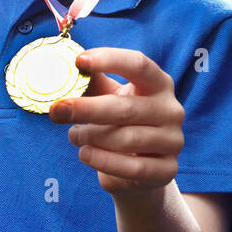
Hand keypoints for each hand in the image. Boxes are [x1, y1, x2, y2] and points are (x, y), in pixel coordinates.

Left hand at [49, 47, 183, 196]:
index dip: (109, 60)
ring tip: (74, 135)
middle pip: (126, 108)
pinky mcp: (167, 170)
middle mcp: (172, 110)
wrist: (139, 166)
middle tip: (58, 110)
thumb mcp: (109, 96)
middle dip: (87, 109)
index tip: (78, 62)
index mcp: (159, 83)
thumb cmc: (120, 122)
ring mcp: (173, 141)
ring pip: (126, 139)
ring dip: (92, 137)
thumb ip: (92, 82)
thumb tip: (64, 67)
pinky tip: (86, 154)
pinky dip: (103, 161)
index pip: (138, 65)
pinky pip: (133, 168)